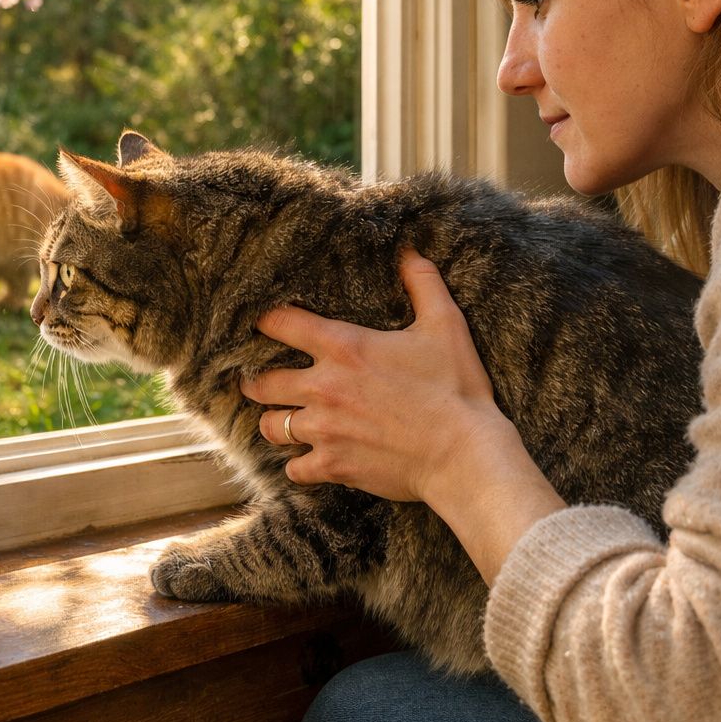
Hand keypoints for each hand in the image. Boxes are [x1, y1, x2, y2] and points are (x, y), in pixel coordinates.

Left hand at [240, 250, 564, 580]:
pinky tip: (308, 460)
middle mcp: (323, 387)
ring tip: (280, 420)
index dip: (263, 321)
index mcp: (343, 348)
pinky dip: (299, 465)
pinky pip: (294, 469)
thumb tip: (411, 252)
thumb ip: (424, 284)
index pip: (278, 323)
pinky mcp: (333, 466)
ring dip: (274, 422)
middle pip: (261, 382)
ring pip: (270, 426)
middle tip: (258, 380)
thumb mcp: (446, 326)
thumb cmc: (456, 389)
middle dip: (255, 380)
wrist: (465, 455)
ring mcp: (324, 430)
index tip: (260, 324)